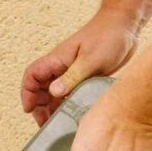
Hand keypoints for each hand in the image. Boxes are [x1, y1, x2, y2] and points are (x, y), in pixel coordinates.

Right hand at [21, 10, 139, 125]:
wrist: (125, 26)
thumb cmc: (108, 35)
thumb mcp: (91, 59)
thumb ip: (72, 77)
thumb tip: (54, 92)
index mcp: (57, 59)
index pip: (32, 76)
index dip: (27, 93)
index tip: (29, 109)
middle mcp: (61, 67)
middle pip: (40, 89)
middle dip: (39, 106)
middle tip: (46, 124)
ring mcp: (72, 73)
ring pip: (54, 93)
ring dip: (53, 108)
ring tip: (59, 125)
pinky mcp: (84, 78)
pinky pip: (70, 94)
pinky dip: (68, 105)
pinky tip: (74, 116)